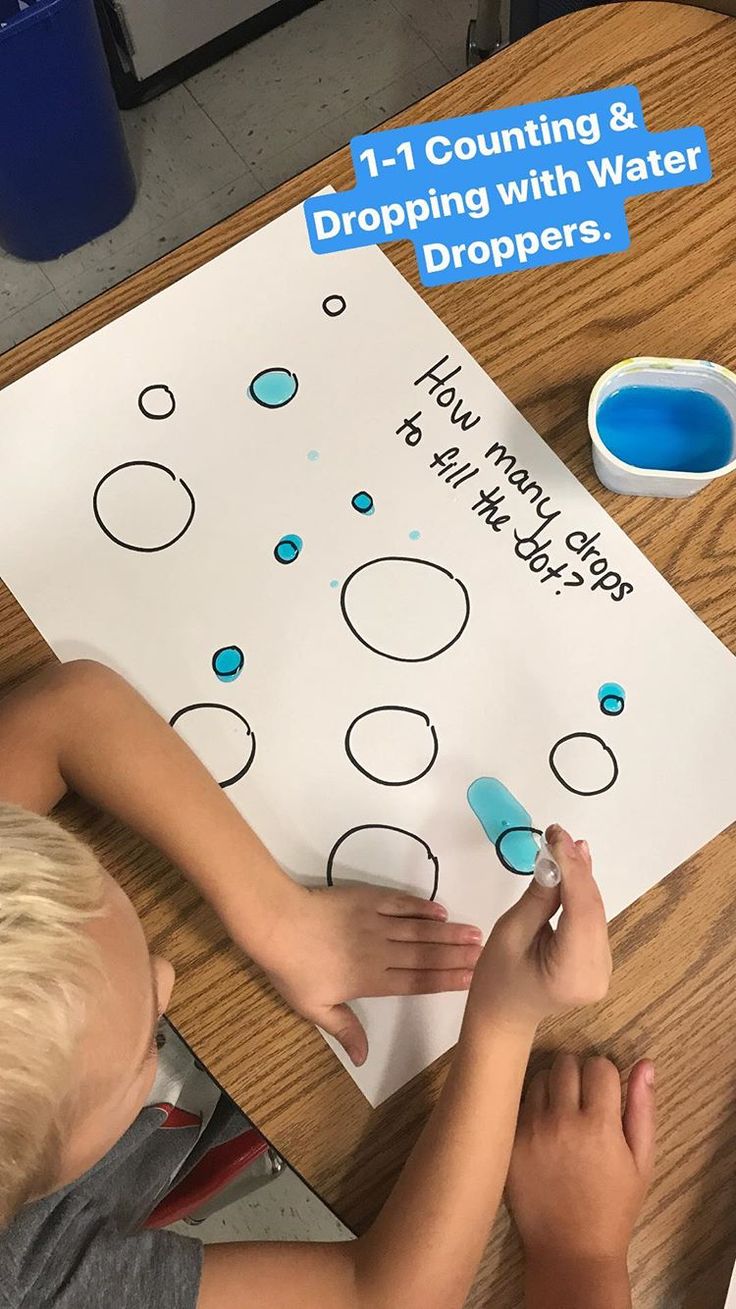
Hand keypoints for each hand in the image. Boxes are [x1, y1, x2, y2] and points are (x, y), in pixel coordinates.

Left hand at [260, 884, 482, 1064]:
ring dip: (448, 932)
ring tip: (474, 933)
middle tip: (486, 955)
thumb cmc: (293, 970)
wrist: (278, 924)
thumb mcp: (314, 1009)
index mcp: (371, 980)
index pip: (417, 981)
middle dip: (458, 955)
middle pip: (426, 955)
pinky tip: (439, 910)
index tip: (472, 979)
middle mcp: (381, 951)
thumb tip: (363, 1058)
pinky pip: (400, 903)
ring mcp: (376, 922)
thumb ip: (344, 1029)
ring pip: (419, 930)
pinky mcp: (367, 899)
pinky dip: (421, 907)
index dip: (446, 980)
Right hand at [466, 825, 611, 1035]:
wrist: (503, 1015)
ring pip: (595, 911)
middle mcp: (597, 973)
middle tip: (559, 833)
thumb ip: (539, 897)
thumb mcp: (510, 933)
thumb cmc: (497, 979)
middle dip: (577, 868)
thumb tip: (556, 860)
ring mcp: (602, 969)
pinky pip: (592, 919)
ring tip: (566, 844)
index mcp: (573, 973)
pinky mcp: (599, 961)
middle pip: (592, 909)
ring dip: (581, 877)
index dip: (572, 869)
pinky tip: (574, 868)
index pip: (581, 910)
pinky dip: (582, 893)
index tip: (558, 836)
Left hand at [508, 1054, 655, 1285]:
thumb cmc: (613, 1206)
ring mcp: (529, 1130)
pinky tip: (540, 1128)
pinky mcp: (509, 1142)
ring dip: (551, 1087)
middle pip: (565, 1064)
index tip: (604, 1093)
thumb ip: (642, 1108)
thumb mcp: (641, 1162)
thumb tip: (645, 1063)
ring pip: (538, 1078)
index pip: (598, 1065)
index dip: (604, 1075)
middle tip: (582, 1100)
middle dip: (577, 1075)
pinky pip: (516, 1103)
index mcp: (599, 1125)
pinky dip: (530, 1107)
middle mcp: (561, 1121)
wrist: (571, 1249)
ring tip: (560, 1114)